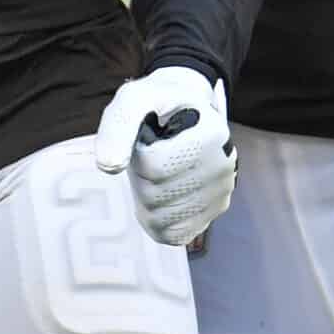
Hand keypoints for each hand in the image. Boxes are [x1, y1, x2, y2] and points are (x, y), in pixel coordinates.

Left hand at [94, 65, 237, 247]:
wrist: (186, 108)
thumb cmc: (158, 104)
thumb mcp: (134, 99)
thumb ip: (118, 125)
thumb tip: (109, 166)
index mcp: (211, 134)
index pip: (153, 166)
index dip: (137, 152)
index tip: (149, 135)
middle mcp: (224, 166)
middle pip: (154, 195)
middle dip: (140, 175)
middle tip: (152, 153)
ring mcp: (221, 192)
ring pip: (160, 218)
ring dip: (145, 197)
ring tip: (159, 170)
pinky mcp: (213, 212)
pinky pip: (173, 234)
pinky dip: (157, 220)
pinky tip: (161, 194)